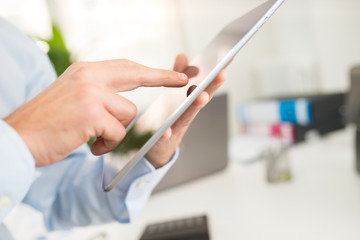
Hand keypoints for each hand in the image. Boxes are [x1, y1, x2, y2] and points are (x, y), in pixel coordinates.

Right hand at [4, 60, 187, 166]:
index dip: (152, 71)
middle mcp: (89, 77)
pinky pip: (119, 132)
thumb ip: (99, 93)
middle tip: (181, 81)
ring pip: (128, 113)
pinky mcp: (91, 114)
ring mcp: (90, 94)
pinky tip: (91, 145)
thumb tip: (124, 100)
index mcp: (85, 71)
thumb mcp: (72, 96)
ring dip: (116, 131)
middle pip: (136, 74)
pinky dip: (108, 144)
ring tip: (95, 137)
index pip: (127, 67)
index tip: (173, 74)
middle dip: (161, 78)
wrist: (18, 139)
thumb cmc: (46, 122)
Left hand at [145, 54, 227, 167]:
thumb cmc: (167, 119)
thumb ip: (177, 76)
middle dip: (212, 86)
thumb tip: (183, 56)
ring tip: (201, 96)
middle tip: (222, 73)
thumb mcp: (173, 95)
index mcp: (188, 102)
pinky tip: (166, 131)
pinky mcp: (164, 140)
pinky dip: (166, 134)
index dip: (215, 72)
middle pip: (201, 98)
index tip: (228, 57)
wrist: (157, 147)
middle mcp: (186, 114)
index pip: (204, 85)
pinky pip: (164, 137)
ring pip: (187, 116)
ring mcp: (177, 127)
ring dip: (195, 106)